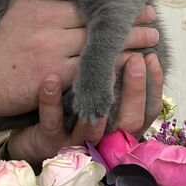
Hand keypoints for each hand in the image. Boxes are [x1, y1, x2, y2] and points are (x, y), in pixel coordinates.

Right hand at [0, 0, 157, 122]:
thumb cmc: (3, 40)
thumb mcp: (20, 6)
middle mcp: (44, 16)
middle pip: (95, 13)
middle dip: (126, 14)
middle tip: (150, 12)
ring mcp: (49, 45)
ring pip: (98, 40)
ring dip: (129, 39)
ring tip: (151, 36)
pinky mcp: (54, 73)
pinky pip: (92, 67)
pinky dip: (113, 64)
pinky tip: (132, 62)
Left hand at [6, 54, 163, 169]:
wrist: (32, 133)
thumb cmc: (71, 106)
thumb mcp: (98, 90)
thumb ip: (116, 74)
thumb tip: (138, 42)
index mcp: (120, 126)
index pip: (148, 109)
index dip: (154, 85)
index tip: (152, 57)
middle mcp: (105, 139)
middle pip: (130, 122)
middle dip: (135, 90)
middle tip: (134, 58)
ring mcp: (77, 143)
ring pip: (93, 128)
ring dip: (98, 97)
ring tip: (100, 67)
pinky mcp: (49, 142)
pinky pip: (53, 122)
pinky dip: (53, 100)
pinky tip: (51, 78)